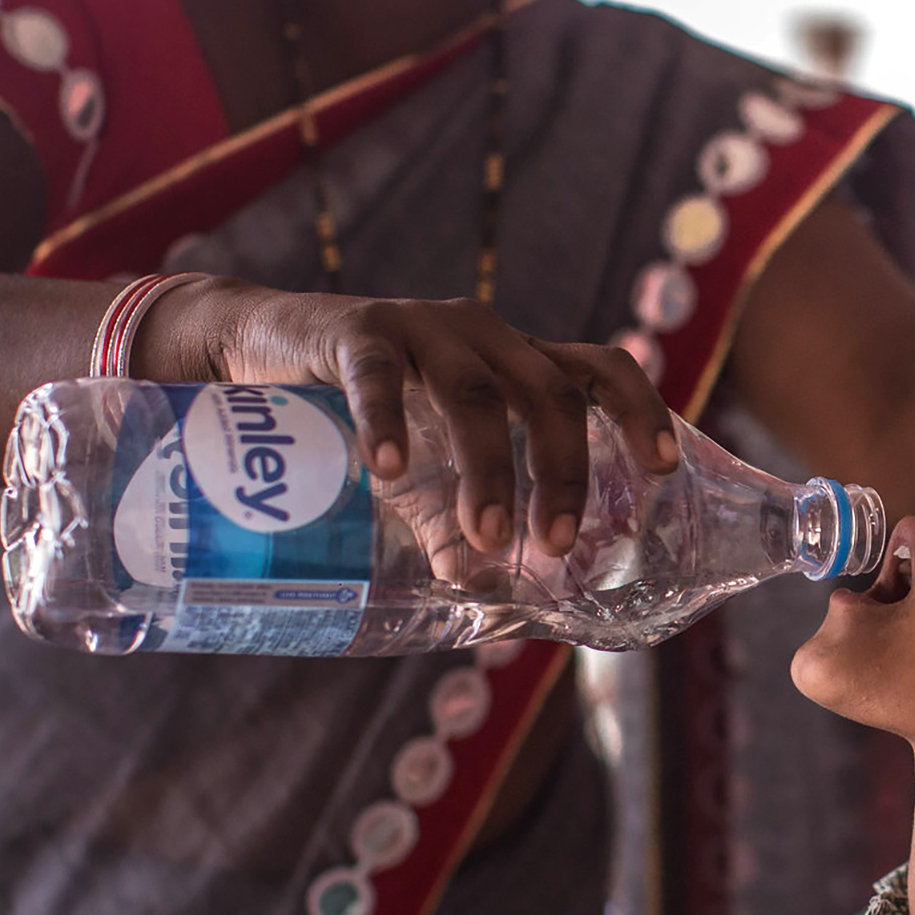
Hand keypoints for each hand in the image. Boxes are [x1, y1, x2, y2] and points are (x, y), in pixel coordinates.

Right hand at [136, 276, 678, 557]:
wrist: (250, 351)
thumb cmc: (356, 416)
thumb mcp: (421, 471)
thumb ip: (453, 522)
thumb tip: (486, 586)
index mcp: (516, 361)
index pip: (601, 369)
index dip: (640, 411)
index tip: (663, 468)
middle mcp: (483, 337)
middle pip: (550, 395)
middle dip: (562, 474)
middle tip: (555, 546)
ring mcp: (421, 328)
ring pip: (476, 394)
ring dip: (489, 469)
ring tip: (485, 536)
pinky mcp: (353, 331)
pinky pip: (379, 374)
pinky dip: (389, 421)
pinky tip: (389, 470)